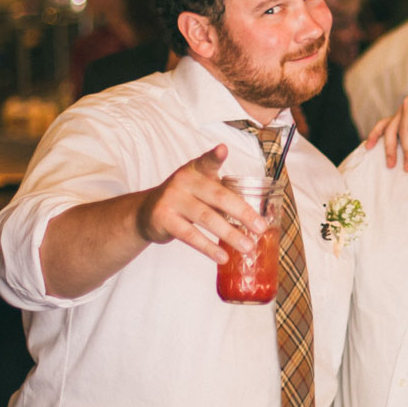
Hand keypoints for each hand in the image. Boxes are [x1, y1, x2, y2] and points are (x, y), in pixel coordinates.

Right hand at [134, 145, 268, 264]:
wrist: (146, 212)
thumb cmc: (185, 199)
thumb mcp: (201, 189)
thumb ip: (223, 194)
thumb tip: (256, 218)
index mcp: (196, 170)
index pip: (207, 162)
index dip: (215, 156)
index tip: (223, 149)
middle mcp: (183, 181)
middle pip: (218, 196)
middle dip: (242, 213)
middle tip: (261, 227)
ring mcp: (172, 199)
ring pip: (206, 218)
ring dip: (230, 234)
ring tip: (247, 247)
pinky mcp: (165, 219)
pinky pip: (191, 236)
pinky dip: (209, 247)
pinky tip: (223, 256)